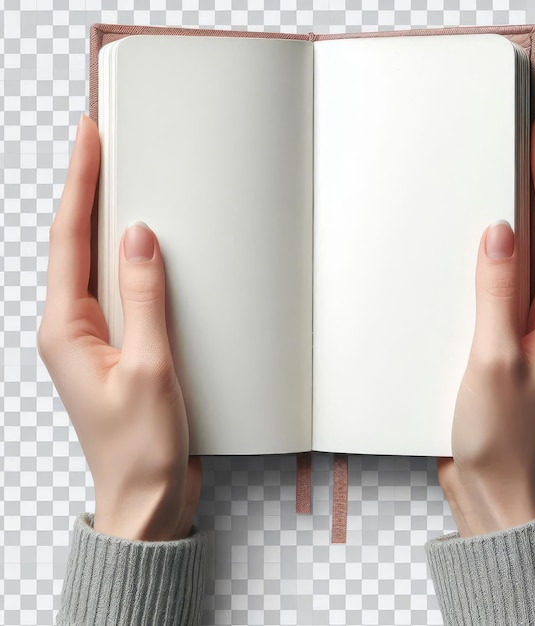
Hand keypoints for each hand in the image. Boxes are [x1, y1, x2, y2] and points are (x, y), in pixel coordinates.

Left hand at [38, 115, 200, 540]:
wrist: (145, 499)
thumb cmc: (141, 449)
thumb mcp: (150, 368)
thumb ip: (144, 299)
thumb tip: (138, 237)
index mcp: (66, 331)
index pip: (69, 239)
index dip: (78, 184)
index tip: (87, 138)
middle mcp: (73, 330)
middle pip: (74, 245)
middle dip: (85, 191)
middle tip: (97, 146)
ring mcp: (94, 340)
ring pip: (96, 267)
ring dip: (105, 223)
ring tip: (116, 182)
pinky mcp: (118, 350)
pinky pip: (120, 293)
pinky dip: (129, 263)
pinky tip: (141, 250)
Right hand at [438, 114, 534, 537]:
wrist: (493, 484)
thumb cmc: (500, 434)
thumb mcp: (494, 359)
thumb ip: (496, 294)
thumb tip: (499, 234)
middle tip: (521, 145)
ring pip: (528, 260)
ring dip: (516, 220)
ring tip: (501, 181)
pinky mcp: (512, 339)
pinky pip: (506, 285)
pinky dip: (495, 259)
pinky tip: (479, 248)